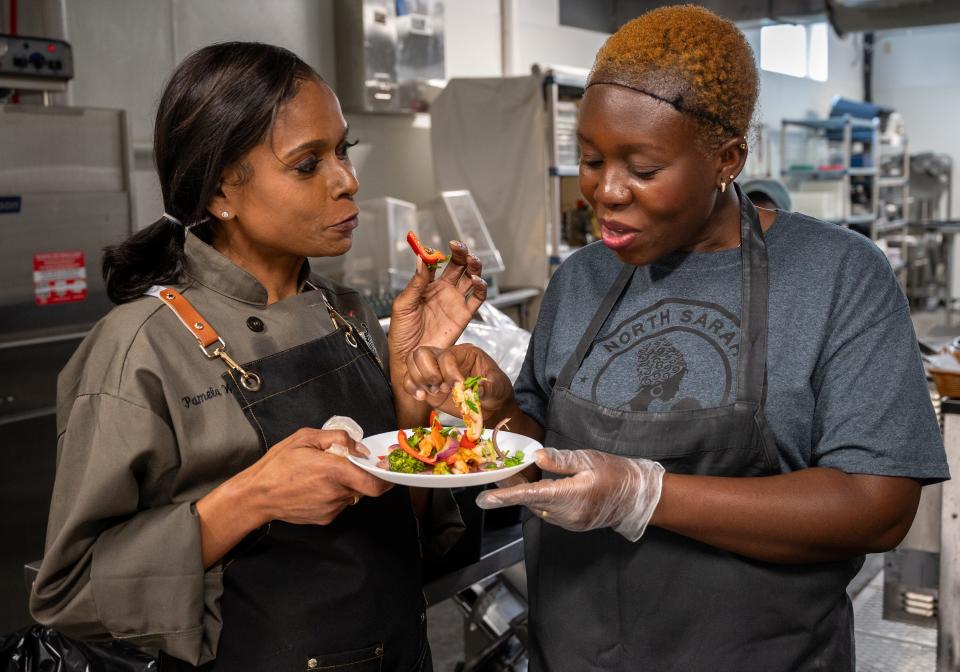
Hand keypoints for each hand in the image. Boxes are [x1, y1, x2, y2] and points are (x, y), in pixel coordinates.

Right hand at [248, 428, 392, 525]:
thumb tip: (359, 447)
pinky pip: (340, 504)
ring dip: (347, 485)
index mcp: (333, 470)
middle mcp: (335, 492)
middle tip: (351, 466)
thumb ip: (337, 438)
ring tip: (324, 475)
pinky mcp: (325, 518)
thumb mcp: (305, 438)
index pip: (373, 481)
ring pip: (352, 495)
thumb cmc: (278, 464)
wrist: (257, 495)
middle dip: (362, 475)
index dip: (384, 477)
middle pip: (364, 486)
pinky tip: (317, 487)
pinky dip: (335, 494)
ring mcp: (330, 508)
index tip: (386, 469)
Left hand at [388, 241, 485, 364]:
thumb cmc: (401, 333)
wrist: (409, 357)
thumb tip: (421, 258)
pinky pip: (477, 299)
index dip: (442, 252)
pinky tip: (477, 280)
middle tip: (461, 248)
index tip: (443, 246)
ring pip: (470, 278)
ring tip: (472, 261)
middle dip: (462, 254)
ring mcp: (455, 302)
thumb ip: (415, 282)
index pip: (438, 263)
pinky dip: (481, 288)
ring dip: (474, 267)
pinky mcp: (464, 315)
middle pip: (459, 266)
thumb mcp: (403, 304)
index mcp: (427, 285)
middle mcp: (443, 291)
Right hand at [402, 343, 512, 419]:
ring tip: (434, 393)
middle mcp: (447, 359)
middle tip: (442, 389)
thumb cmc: (495, 390)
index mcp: (465, 353)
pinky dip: (411, 388)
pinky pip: (409, 380)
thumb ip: (489, 387)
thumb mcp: (498, 387)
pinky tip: (422, 397)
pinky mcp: (428, 385)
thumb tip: (477, 389)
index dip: (449, 371)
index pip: (447, 355)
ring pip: (412, 363)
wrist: (491, 405)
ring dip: (419, 380)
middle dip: (429, 373)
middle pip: (423, 353)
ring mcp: (435, 371)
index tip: (458, 387)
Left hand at [476, 448, 665, 540]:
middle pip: (530, 501)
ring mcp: (569, 522)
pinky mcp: (572, 523)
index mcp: (571, 496)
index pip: (531, 496)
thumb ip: (561, 461)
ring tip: (511, 474)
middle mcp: (567, 514)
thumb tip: (535, 457)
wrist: (639, 498)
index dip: (505, 497)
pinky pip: (548, 511)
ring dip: (524, 493)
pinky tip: (535, 484)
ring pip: (538, 506)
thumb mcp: (590, 460)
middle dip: (510, 489)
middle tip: (495, 472)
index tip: (484, 499)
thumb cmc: (617, 474)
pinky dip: (538, 499)